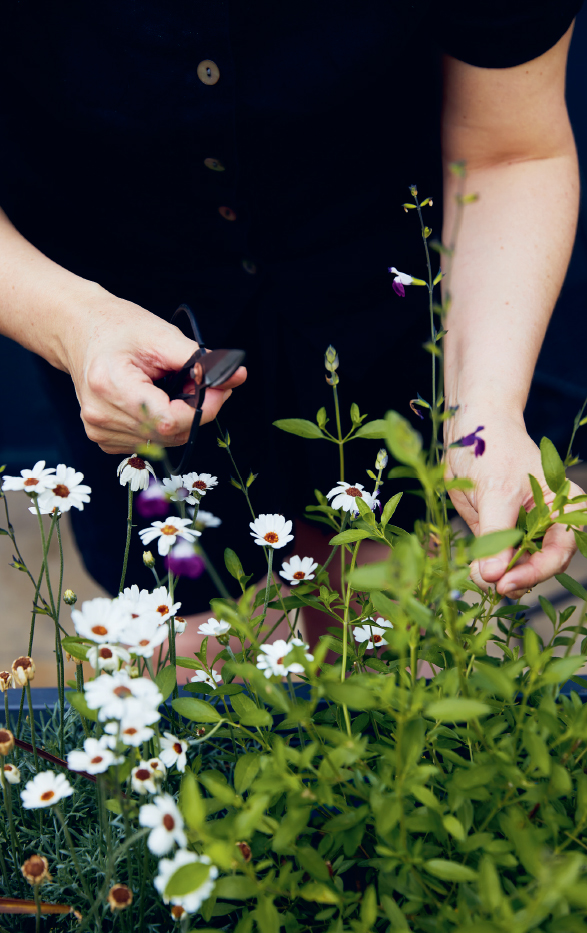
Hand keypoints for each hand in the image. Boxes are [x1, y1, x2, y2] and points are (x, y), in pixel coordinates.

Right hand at [60, 289, 246, 453]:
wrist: (80, 331)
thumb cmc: (116, 328)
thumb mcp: (160, 334)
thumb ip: (198, 359)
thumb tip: (235, 376)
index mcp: (110, 386)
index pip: (168, 420)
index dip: (202, 409)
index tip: (218, 389)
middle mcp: (101, 415)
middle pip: (168, 434)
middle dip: (195, 412)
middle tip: (198, 383)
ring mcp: (99, 431)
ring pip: (162, 441)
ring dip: (180, 419)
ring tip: (171, 387)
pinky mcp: (104, 439)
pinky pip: (149, 442)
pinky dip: (162, 425)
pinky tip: (155, 401)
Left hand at [444, 414, 583, 599]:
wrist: (472, 429)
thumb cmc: (493, 450)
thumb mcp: (496, 492)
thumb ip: (496, 535)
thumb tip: (492, 576)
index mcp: (564, 508)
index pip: (558, 553)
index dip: (535, 573)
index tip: (505, 583)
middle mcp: (549, 523)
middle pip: (540, 566)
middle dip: (515, 578)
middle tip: (489, 586)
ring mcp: (524, 530)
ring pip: (517, 567)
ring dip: (498, 577)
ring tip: (477, 577)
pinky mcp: (501, 534)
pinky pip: (497, 560)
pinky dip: (486, 568)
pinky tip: (473, 570)